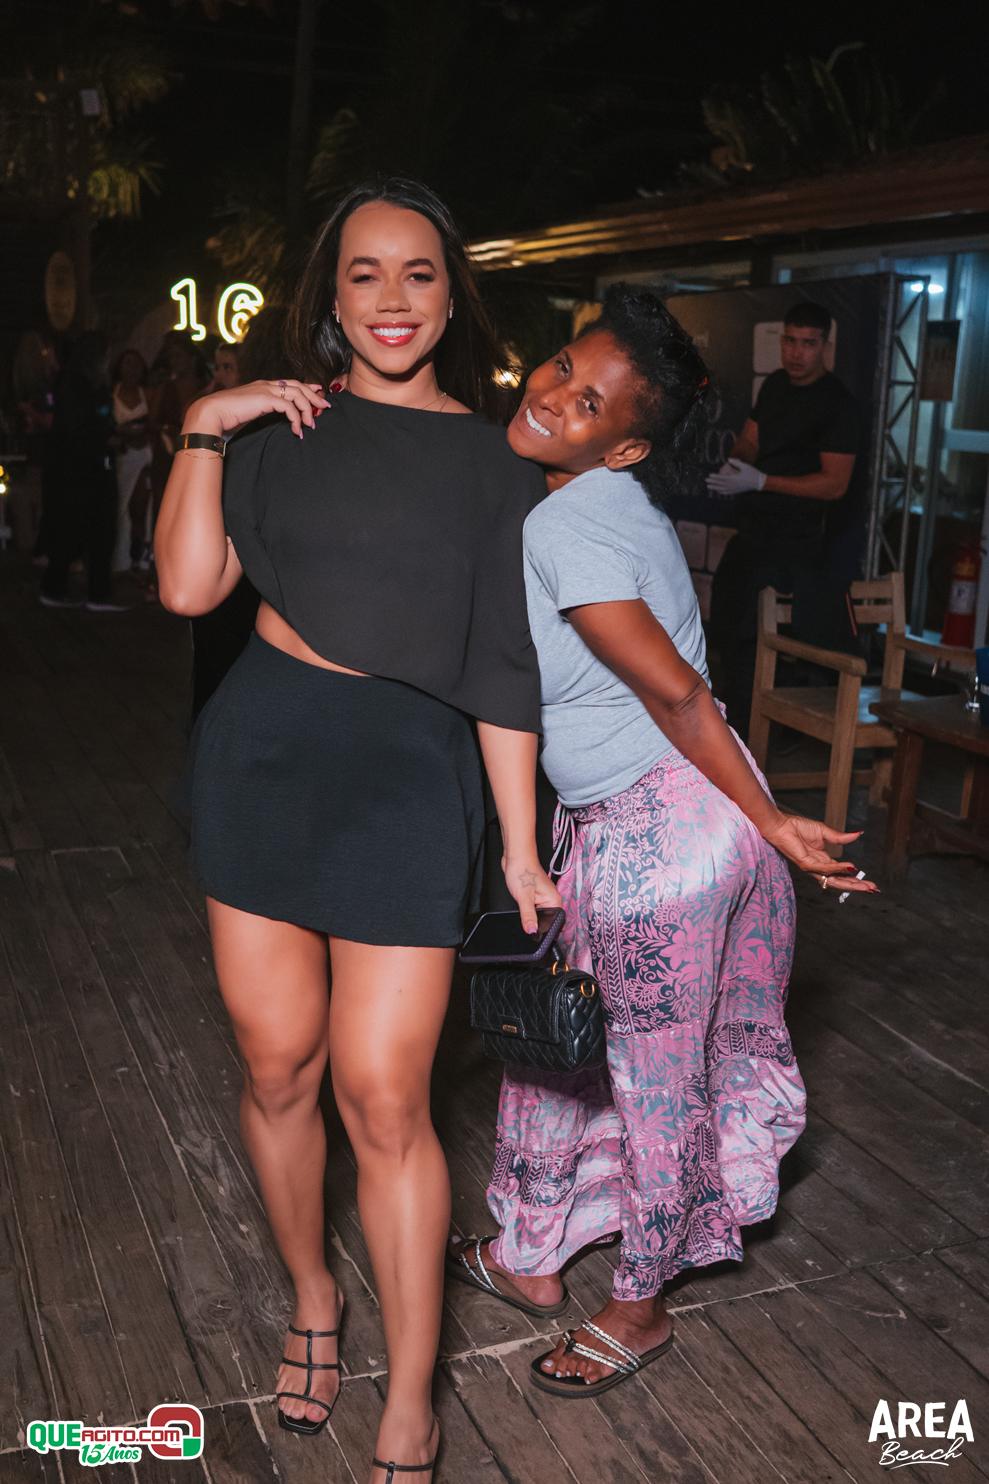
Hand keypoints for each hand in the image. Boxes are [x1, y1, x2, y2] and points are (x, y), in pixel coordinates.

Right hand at [182, 379, 330, 440]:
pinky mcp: (265, 398)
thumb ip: (263, 412)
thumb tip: (274, 420)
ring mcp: (266, 389)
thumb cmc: (227, 416)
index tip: (318, 393)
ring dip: (307, 409)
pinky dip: (296, 418)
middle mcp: (266, 384)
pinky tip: (296, 430)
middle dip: (313, 396)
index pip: (289, 383)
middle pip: (297, 385)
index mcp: (263, 386)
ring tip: (311, 424)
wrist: (212, 413)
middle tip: (325, 407)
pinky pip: (289, 407)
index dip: (306, 387)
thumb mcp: (250, 412)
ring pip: (296, 394)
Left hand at [502, 855, 562, 933]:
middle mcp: (550, 899)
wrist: (515, 856)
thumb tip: (532, 931)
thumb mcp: (524, 897)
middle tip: (527, 926)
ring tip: (524, 912)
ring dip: (531, 916)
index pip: (555, 922)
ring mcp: (541, 897)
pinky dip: (526, 910)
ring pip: (538, 914)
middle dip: (537, 924)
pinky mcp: (533, 895)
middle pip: (546, 919)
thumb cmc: (523, 870)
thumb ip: (528, 916)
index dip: (546, 931)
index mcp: (554, 900)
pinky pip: (532, 908)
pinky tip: (521, 908)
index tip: (536, 937)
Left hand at [705, 458, 765, 495]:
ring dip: (715, 488)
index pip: (722, 478)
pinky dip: (722, 492)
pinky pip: (727, 493)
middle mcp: (733, 485)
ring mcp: (735, 489)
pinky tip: (718, 491)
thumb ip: (736, 462)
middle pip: (720, 484)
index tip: (709, 476)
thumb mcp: (745, 466)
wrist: (759, 483)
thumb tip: (728, 459)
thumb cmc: (753, 473)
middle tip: (706, 481)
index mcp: (734, 479)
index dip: (715, 477)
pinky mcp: (737, 491)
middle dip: (712, 483)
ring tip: (709, 487)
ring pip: (722, 489)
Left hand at [762, 814, 877, 893]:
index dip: (856, 879)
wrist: (781, 824)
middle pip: (840, 882)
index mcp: (823, 861)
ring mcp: (811, 867)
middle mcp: (818, 867)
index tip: (871, 883)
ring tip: (866, 885)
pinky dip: (838, 869)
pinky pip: (824, 868)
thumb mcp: (824, 832)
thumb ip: (841, 837)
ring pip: (834, 880)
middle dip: (857, 886)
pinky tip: (851, 868)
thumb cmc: (798, 827)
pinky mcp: (805, 863)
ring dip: (851, 882)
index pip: (842, 874)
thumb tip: (859, 834)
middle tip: (873, 889)